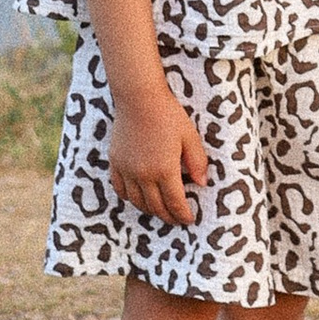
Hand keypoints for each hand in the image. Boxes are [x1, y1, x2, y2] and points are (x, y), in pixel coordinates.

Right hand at [107, 78, 208, 223]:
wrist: (139, 99)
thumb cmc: (168, 115)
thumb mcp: (190, 137)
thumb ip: (197, 162)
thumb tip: (202, 184)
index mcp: (165, 170)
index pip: (175, 202)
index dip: (183, 215)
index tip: (189, 220)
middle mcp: (144, 175)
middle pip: (156, 206)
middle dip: (168, 216)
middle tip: (177, 220)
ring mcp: (127, 170)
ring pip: (138, 202)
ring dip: (150, 210)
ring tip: (160, 211)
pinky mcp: (116, 163)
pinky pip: (121, 189)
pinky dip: (130, 198)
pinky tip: (139, 198)